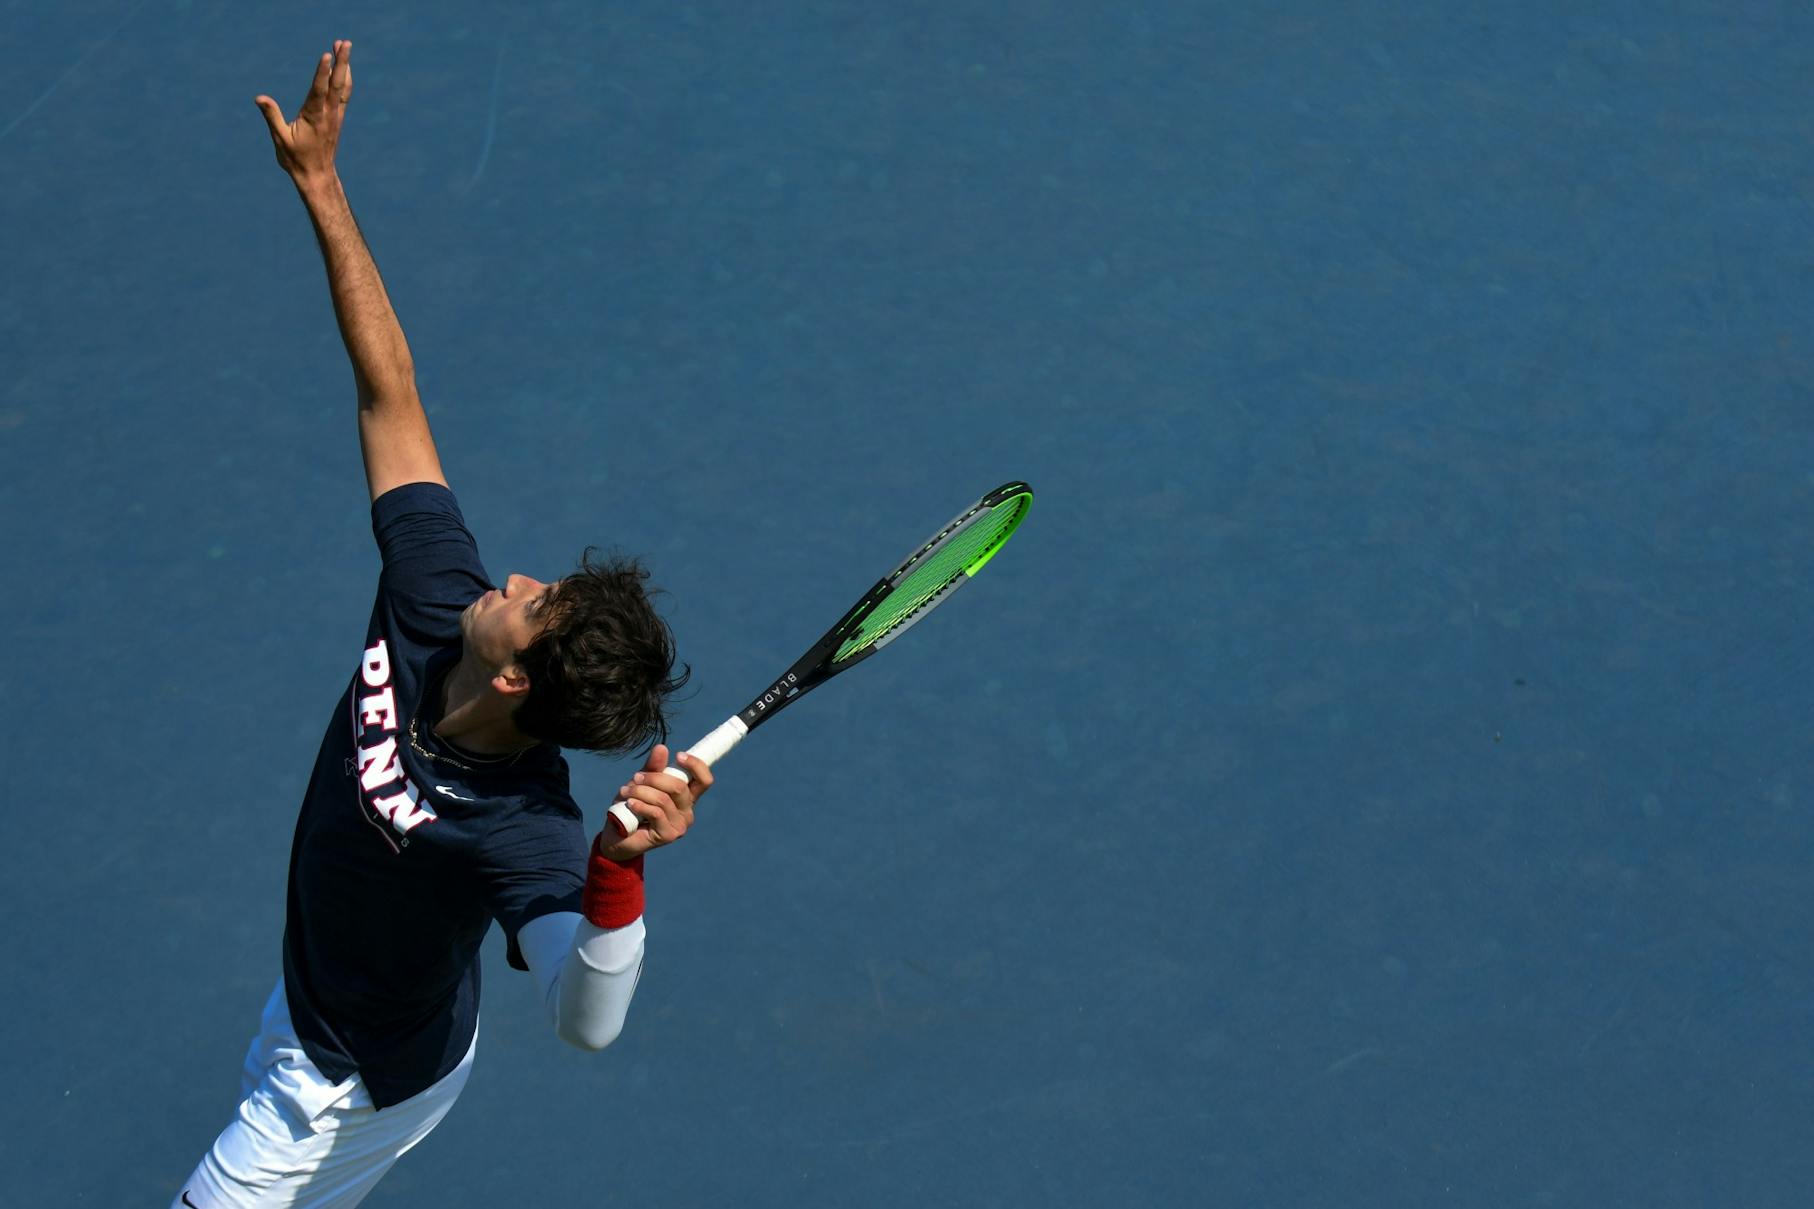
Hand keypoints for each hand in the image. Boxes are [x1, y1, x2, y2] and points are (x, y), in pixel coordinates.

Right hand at [255, 40, 352, 184]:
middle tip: (344, 42)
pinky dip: (344, 79)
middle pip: (337, 84)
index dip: (323, 72)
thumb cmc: (296, 159)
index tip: (328, 55)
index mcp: (314, 117)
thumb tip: (260, 98)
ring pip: (343, 87)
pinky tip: (344, 69)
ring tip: (343, 46)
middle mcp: (328, 114)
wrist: (317, 176)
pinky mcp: (337, 119)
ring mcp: (335, 116)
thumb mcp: (280, 139)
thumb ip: (271, 116)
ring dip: (344, 66)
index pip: (320, 90)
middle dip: (341, 62)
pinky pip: (344, 95)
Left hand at [596, 744, 713, 860]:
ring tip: (625, 791)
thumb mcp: (641, 783)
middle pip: (679, 787)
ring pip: (663, 799)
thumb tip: (662, 747)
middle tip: (636, 777)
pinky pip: (656, 813)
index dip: (696, 765)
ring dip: (641, 791)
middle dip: (654, 778)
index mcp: (686, 797)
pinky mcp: (669, 835)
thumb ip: (652, 768)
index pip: (704, 780)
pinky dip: (640, 805)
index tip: (679, 755)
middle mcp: (687, 811)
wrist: (616, 836)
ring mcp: (680, 825)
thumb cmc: (631, 808)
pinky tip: (630, 804)